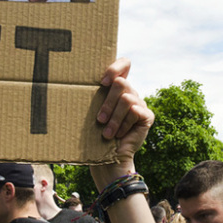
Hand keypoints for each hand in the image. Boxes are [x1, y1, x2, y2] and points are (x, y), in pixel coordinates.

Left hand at [93, 59, 151, 182]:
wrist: (107, 158)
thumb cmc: (94, 134)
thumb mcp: (92, 111)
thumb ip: (93, 95)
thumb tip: (75, 81)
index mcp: (117, 88)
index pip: (124, 64)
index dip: (115, 68)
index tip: (102, 82)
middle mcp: (131, 93)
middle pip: (121, 83)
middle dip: (108, 103)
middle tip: (99, 120)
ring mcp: (141, 104)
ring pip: (127, 99)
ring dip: (114, 118)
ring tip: (107, 133)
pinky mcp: (147, 116)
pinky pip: (136, 111)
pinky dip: (124, 124)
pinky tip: (119, 135)